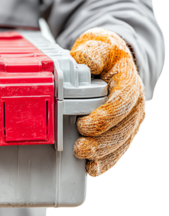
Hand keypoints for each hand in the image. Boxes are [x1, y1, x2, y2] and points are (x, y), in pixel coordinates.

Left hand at [70, 28, 144, 177]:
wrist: (113, 60)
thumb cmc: (103, 54)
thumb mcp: (97, 46)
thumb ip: (92, 53)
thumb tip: (86, 62)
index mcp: (128, 82)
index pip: (123, 102)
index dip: (105, 116)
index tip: (84, 124)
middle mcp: (135, 104)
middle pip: (123, 128)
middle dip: (102, 142)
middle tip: (80, 148)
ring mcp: (130, 120)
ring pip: (122, 142)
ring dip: (104, 155)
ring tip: (85, 160)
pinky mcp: (123, 130)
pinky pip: (119, 150)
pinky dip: (107, 162)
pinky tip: (93, 169)